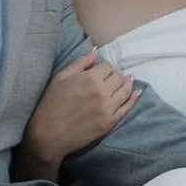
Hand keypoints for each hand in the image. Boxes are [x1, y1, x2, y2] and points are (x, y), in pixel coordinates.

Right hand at [20, 48, 135, 172]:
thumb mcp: (61, 77)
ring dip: (127, 84)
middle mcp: (101, 92)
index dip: (104, 68)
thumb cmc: (51, 104)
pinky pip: (126, 108)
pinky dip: (133, 99)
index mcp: (89, 79)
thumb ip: (80, 63)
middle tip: (110, 78)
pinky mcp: (109, 123)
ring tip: (128, 80)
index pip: (107, 66)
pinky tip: (136, 93)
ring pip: (125, 90)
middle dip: (115, 75)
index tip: (100, 71)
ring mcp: (107, 108)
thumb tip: (95, 51)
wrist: (49, 134)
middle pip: (118, 77)